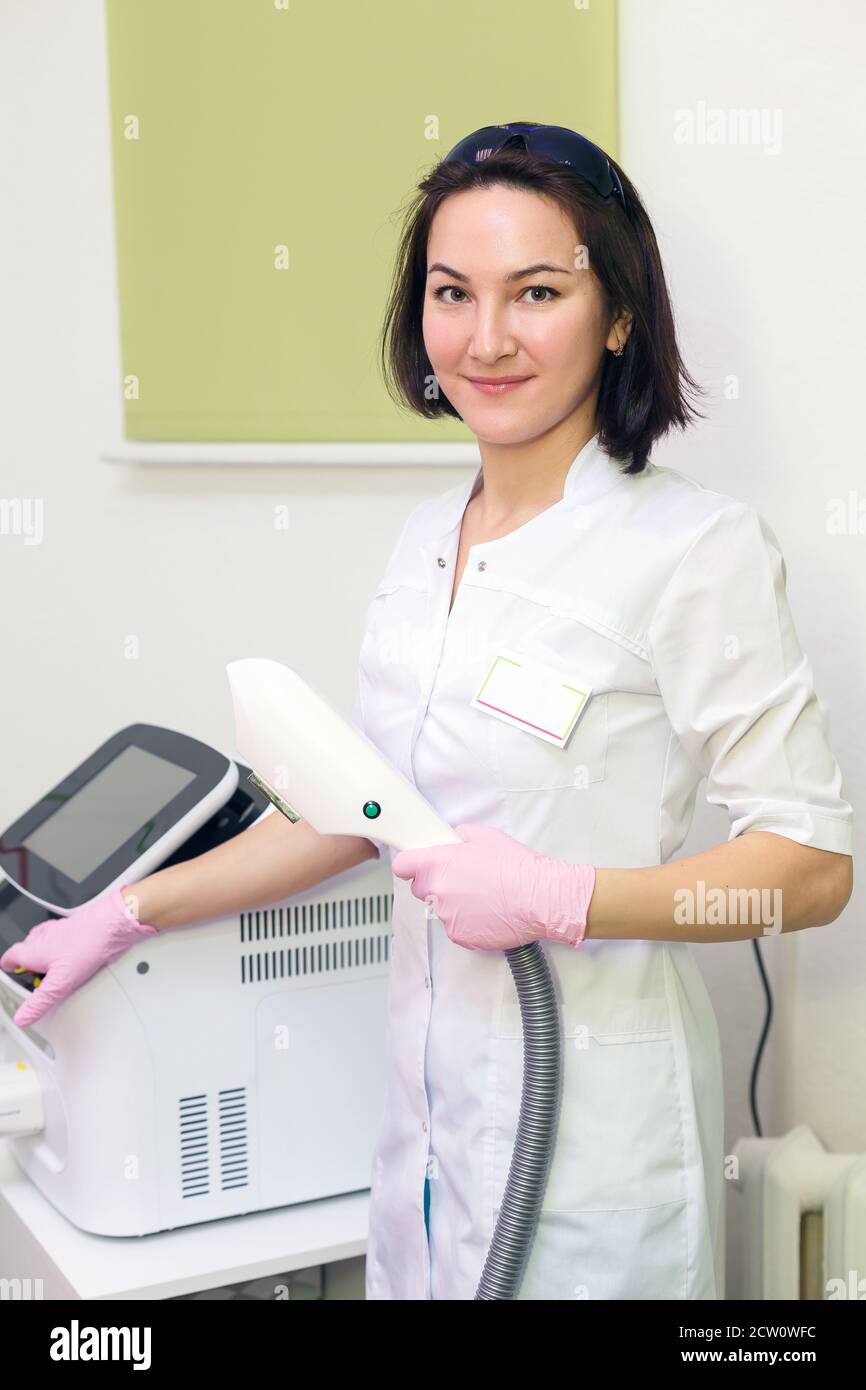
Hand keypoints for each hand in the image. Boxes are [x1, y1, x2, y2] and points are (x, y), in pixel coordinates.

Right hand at [0, 886, 158, 1027]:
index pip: (12, 956)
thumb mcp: (60, 982)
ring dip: (44, 951)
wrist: (112, 924)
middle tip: (31, 975)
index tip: (8, 970)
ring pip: (44, 940)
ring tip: (50, 966)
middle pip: (27, 947)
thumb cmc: (86, 945)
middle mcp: (45, 937)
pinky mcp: (77, 928)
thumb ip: (40, 1001)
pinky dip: (62, 944)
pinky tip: (73, 953)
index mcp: (34, 949)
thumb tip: (22, 1017)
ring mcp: (61, 930)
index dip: (9, 965)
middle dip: (27, 960)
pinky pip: (62, 936)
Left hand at [391, 823, 595, 951]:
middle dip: (436, 883)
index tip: (414, 864)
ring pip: (441, 909)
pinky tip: (489, 912)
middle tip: (462, 879)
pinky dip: (468, 921)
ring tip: (485, 896)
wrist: (539, 898)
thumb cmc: (517, 868)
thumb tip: (457, 839)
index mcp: (438, 864)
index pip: (403, 865)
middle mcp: (437, 891)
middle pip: (421, 889)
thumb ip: (462, 835)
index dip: (409, 864)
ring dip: (455, 904)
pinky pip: (457, 927)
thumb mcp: (487, 836)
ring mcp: (447, 916)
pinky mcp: (460, 936)